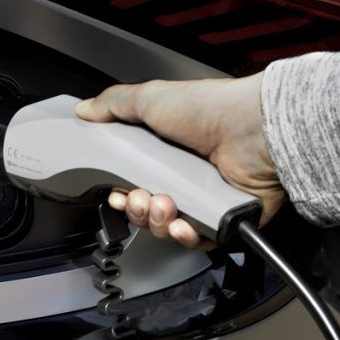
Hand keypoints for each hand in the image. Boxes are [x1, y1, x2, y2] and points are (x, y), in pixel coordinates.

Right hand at [75, 73, 283, 248]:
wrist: (255, 130)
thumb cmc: (211, 109)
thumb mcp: (150, 98)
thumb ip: (113, 104)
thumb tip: (85, 110)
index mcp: (165, 152)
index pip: (132, 183)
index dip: (119, 194)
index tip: (114, 193)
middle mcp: (184, 177)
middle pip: (145, 211)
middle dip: (135, 210)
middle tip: (138, 198)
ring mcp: (204, 199)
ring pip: (166, 229)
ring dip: (156, 221)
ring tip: (164, 204)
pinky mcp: (224, 219)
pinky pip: (197, 241)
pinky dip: (185, 236)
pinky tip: (182, 223)